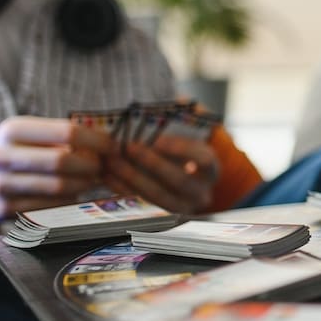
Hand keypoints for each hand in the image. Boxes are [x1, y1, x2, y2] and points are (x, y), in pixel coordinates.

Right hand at [0, 117, 110, 222]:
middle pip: (63, 160)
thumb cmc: (5, 151)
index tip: (113, 146)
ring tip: (91, 181)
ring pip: (58, 186)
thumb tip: (103, 141)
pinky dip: (67, 201)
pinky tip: (73, 195)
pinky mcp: (0, 208)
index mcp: (12, 129)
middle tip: (102, 167)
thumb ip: (57, 136)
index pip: (66, 131)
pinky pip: (48, 206)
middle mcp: (2, 155)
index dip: (96, 140)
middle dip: (91, 165)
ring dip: (83, 185)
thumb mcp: (22, 134)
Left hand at [104, 135, 219, 214]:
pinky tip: (109, 176)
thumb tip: (162, 106)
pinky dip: (124, 189)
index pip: (203, 159)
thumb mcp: (186, 137)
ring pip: (158, 195)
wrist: (184, 177)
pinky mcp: (161, 214)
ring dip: (132, 177)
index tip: (157, 139)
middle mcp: (201, 191)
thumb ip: (176, 125)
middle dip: (151, 163)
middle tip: (128, 147)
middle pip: (179, 179)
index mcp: (211, 168)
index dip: (181, 149)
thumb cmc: (182, 149)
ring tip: (112, 161)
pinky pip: (143, 204)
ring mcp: (183, 206)